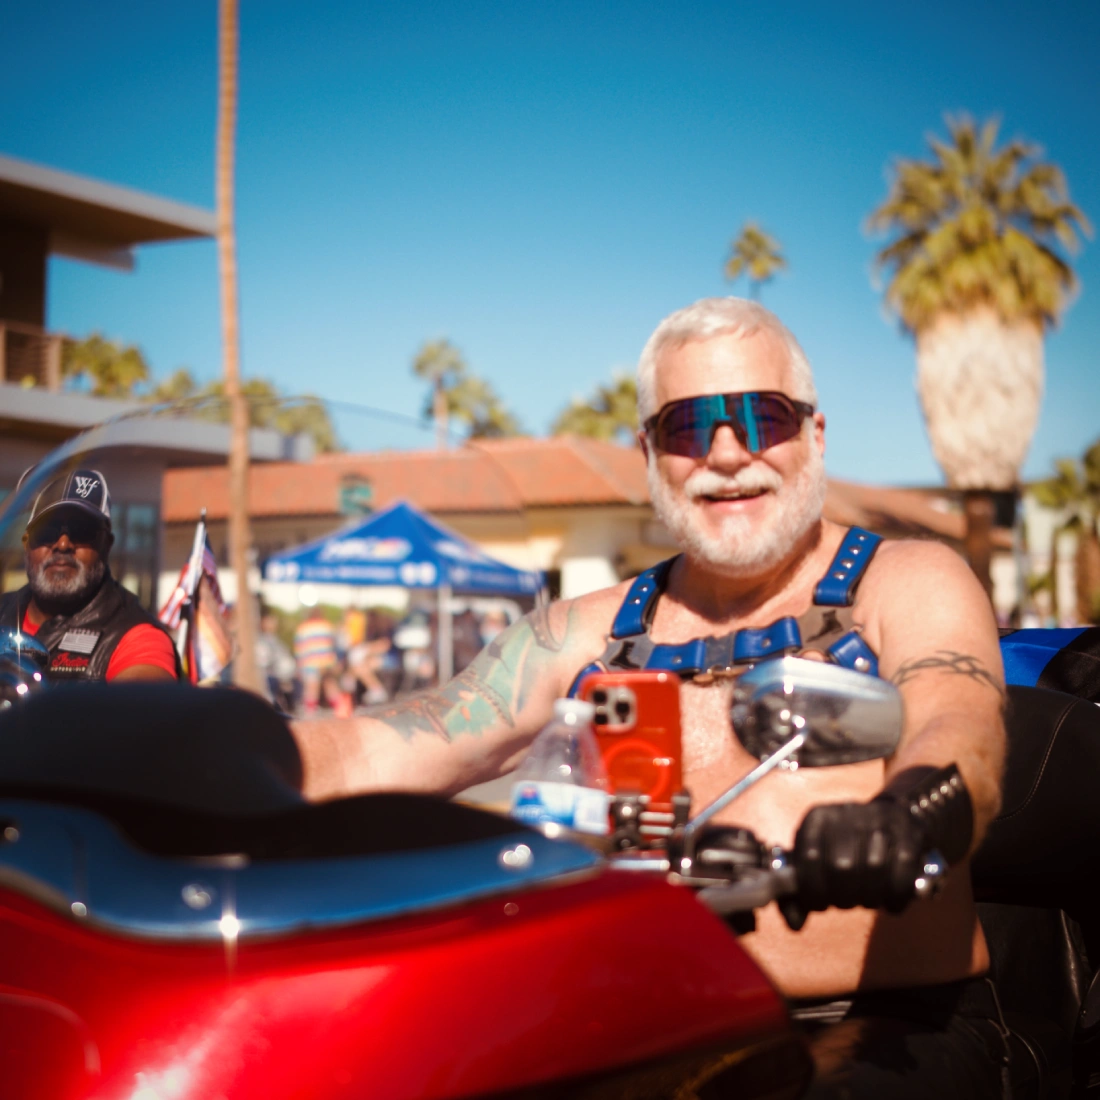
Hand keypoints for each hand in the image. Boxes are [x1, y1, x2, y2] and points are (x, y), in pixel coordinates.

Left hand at [793, 800, 927, 915]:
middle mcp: (846, 813)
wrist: (892, 817)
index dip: (812, 889)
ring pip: (874, 867)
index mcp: (817, 819)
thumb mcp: (817, 865)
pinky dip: (895, 896)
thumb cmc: (846, 850)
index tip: (819, 904)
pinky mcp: (908, 832)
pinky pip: (903, 871)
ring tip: (866, 899)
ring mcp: (879, 820)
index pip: (809, 857)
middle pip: (842, 866)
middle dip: (842, 896)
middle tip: (846, 902)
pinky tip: (890, 903)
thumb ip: (799, 895)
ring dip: (870, 896)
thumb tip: (794, 924)